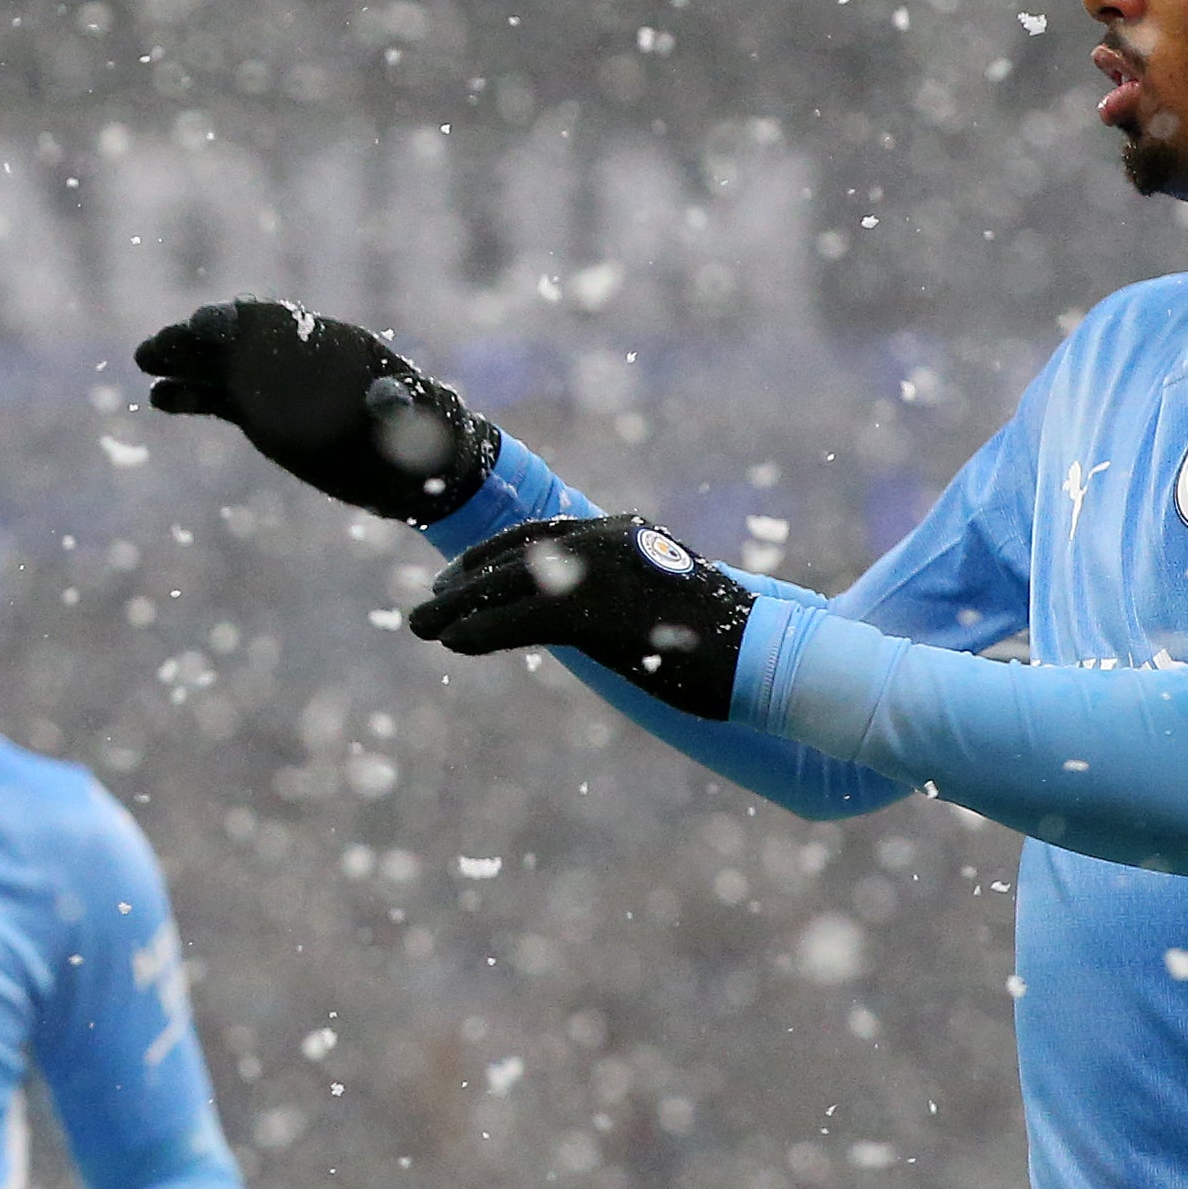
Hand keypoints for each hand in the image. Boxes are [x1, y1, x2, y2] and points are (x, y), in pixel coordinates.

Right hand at [133, 302, 495, 524]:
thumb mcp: (424, 423)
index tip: (210, 324)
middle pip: (242, 340)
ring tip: (145, 362)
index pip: (284, 325)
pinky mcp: (263, 416)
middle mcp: (301, 361)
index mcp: (337, 349)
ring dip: (184, 361)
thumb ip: (403, 407)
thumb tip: (389, 398)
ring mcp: (279, 387)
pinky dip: (191, 397)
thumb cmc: (432, 440)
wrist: (421, 472)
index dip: (245, 322)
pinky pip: (220, 401)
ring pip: (222, 367)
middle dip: (200, 338)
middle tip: (158, 345)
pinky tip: (159, 398)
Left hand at [407, 513, 751, 716]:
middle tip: (427, 604)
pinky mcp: (594, 613)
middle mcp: (606, 540)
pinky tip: (453, 645)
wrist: (768, 655)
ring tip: (420, 626)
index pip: (541, 533)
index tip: (459, 576)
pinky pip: (517, 621)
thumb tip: (596, 620)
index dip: (493, 556)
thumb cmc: (725, 642)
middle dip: (463, 581)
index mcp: (624, 532)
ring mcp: (599, 573)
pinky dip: (479, 632)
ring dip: (454, 607)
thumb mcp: (666, 605)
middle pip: (512, 555)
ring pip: (503, 586)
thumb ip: (624, 597)